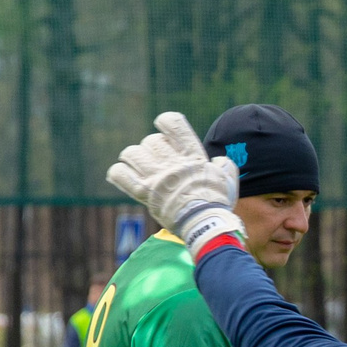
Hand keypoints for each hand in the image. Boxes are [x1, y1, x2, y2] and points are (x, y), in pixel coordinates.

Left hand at [107, 112, 241, 255]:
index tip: (163, 127)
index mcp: (192, 156)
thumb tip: (219, 162)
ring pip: (131, 153)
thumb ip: (225, 166)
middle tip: (156, 160)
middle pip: (151, 141)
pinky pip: (120, 175)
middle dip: (152, 148)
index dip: (165, 121)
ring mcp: (156, 177)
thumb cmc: (217, 204)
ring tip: (138, 166)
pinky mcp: (144, 193)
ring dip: (132, 158)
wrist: (206, 226)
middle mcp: (172, 162)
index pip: (173, 123)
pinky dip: (117, 173)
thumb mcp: (228, 181)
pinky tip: (122, 175)